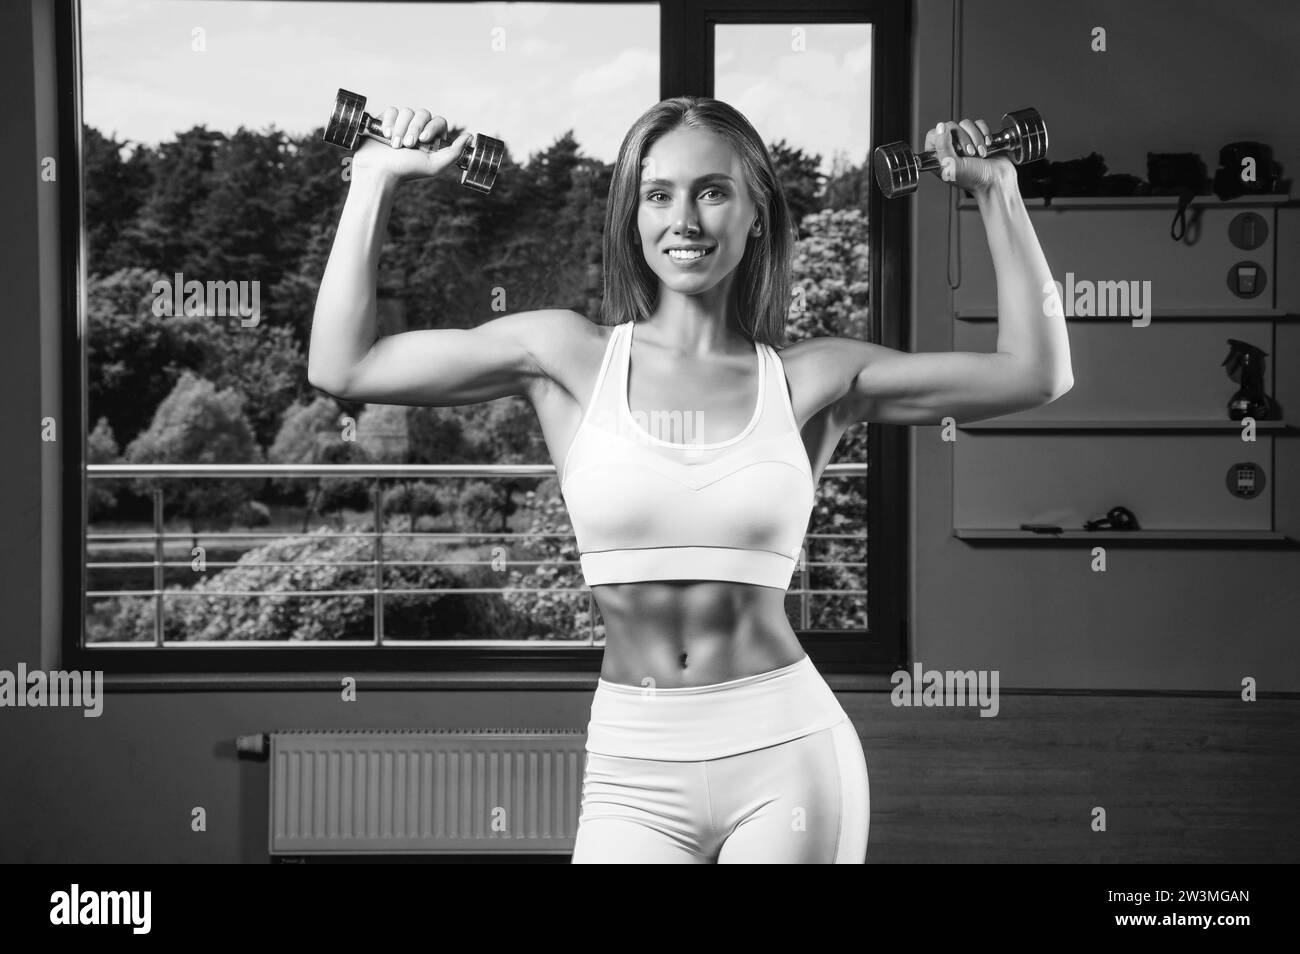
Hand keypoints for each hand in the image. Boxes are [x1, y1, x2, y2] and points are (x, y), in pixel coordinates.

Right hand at [350, 105, 472, 182]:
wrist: (378, 171)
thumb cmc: (406, 171)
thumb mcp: (435, 165)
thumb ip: (454, 152)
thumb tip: (469, 136)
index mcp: (431, 140)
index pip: (439, 121)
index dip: (431, 127)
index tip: (423, 140)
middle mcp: (418, 131)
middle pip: (423, 113)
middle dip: (414, 128)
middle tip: (407, 145)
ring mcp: (402, 125)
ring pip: (406, 111)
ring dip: (400, 129)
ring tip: (394, 145)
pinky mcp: (386, 121)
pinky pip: (391, 110)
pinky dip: (388, 121)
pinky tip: (385, 135)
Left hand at [925, 118, 1014, 193]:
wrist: (997, 180)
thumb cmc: (974, 179)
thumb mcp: (952, 166)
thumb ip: (942, 146)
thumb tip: (940, 127)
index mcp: (938, 157)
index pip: (933, 135)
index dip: (944, 138)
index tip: (954, 148)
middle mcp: (950, 148)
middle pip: (951, 126)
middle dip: (964, 139)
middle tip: (970, 154)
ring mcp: (965, 141)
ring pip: (966, 124)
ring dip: (976, 138)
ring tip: (980, 153)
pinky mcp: (979, 136)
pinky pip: (979, 124)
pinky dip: (984, 133)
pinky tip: (987, 145)